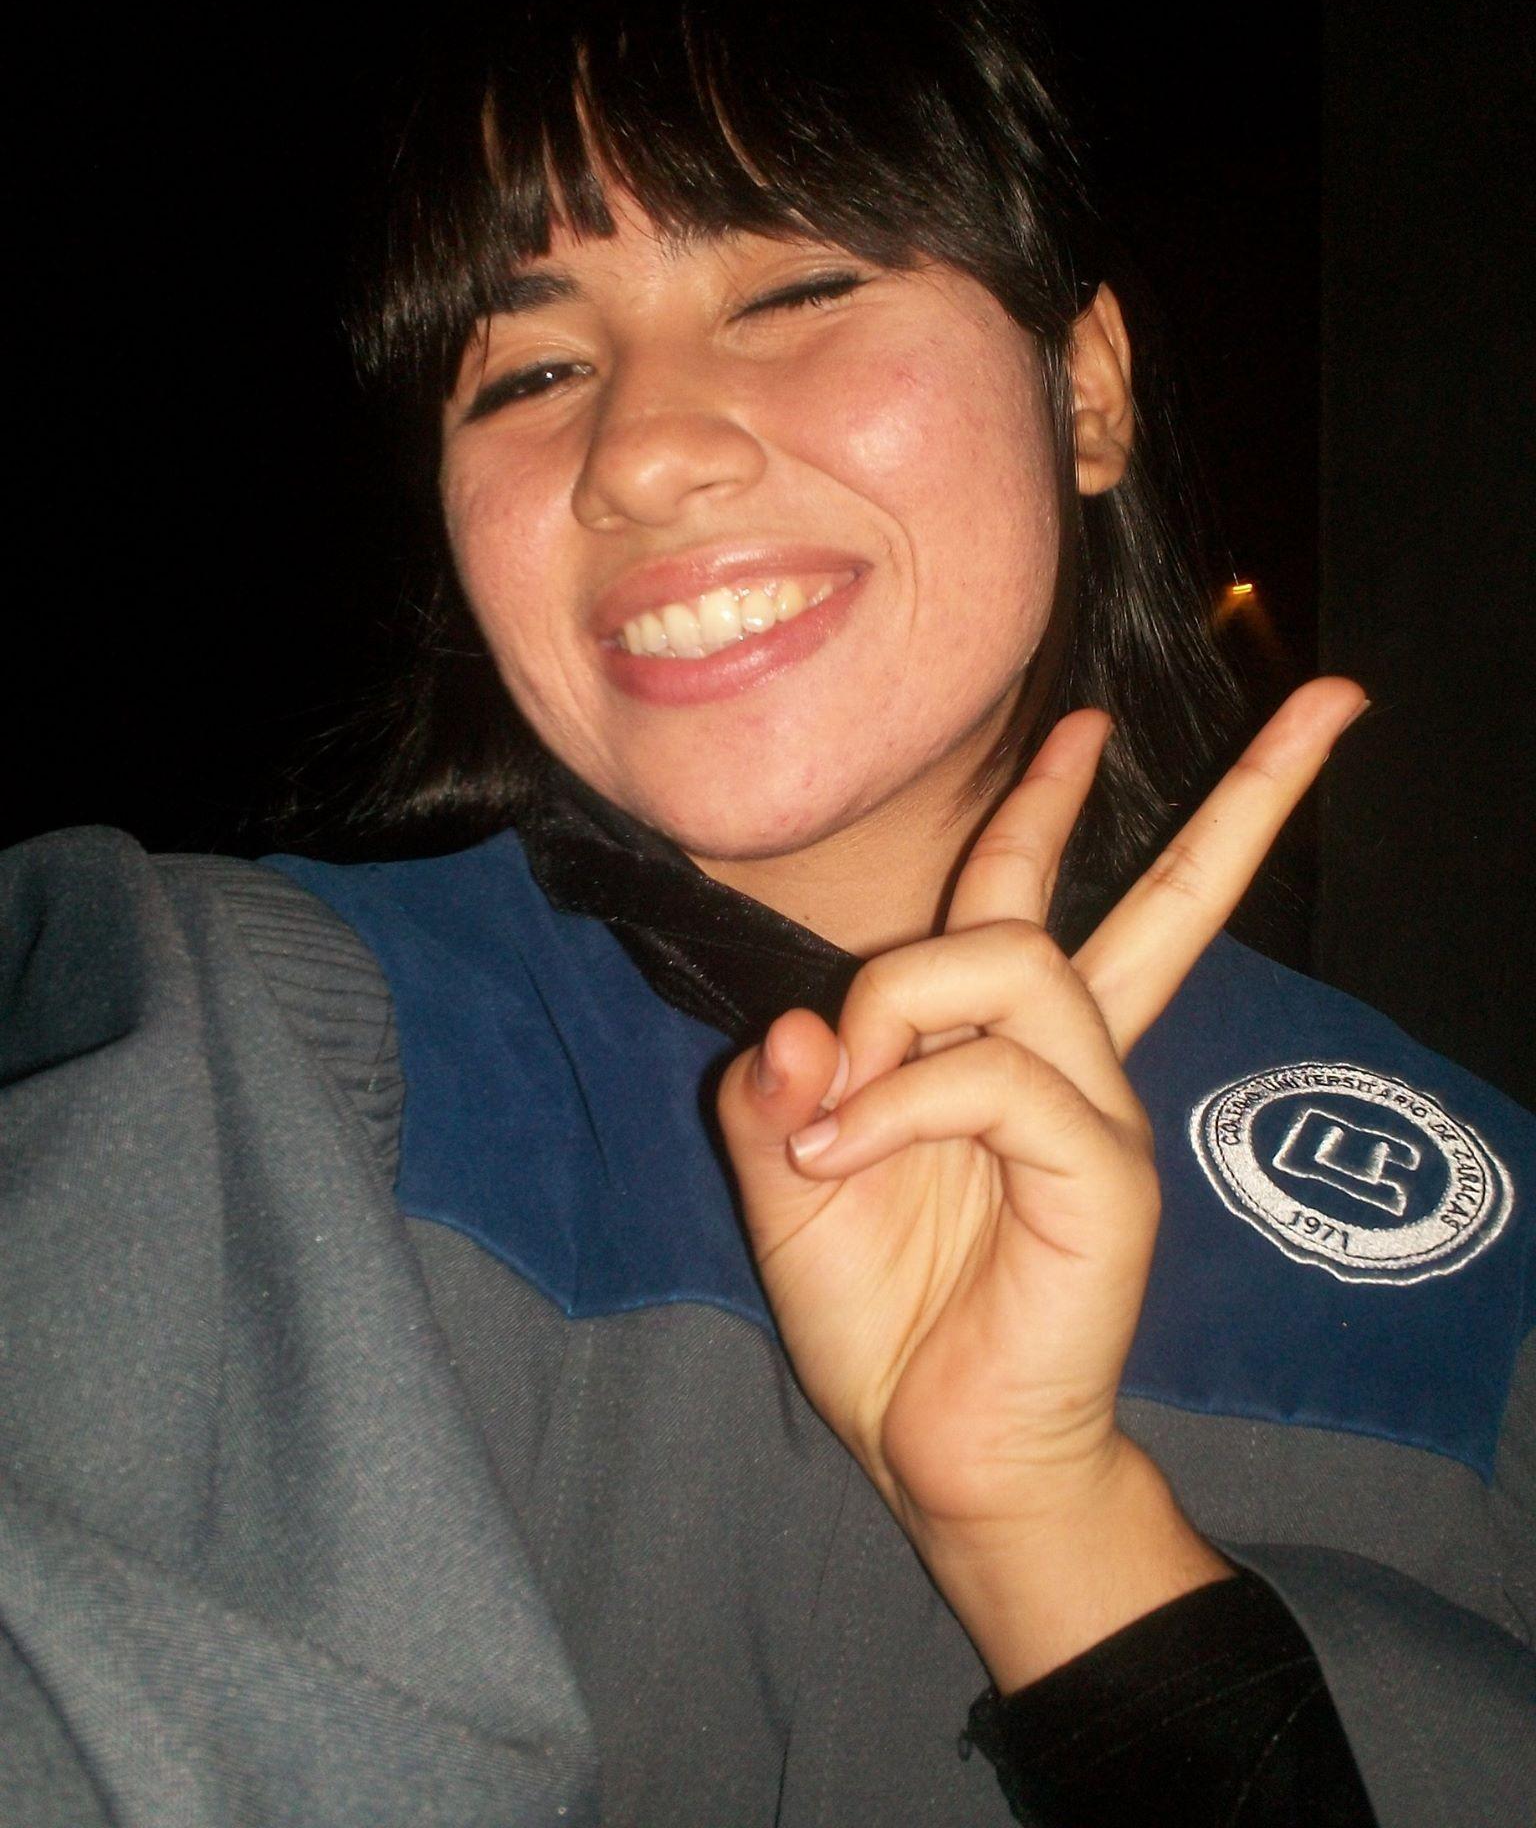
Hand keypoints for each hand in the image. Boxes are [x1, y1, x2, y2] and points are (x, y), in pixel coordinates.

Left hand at [716, 678, 1368, 1686]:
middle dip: (1246, 797)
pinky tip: (839, 1154)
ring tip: (832, 1105)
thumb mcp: (791, 1186)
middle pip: (1167, 899)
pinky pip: (990, 1076)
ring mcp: (1101, 1114)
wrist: (938, 1455)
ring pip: (1015, 960)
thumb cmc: (882, 1320)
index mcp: (1009, 1052)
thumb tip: (803, 1016)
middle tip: (1333, 702)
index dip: (1055, 802)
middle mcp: (1077, 1064)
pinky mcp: (1105, 1175)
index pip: (1044, 896)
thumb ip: (782, 1092)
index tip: (1082, 719)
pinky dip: (894, 1100)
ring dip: (896, 1005)